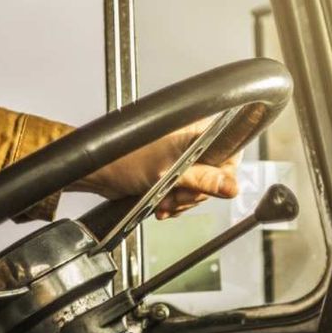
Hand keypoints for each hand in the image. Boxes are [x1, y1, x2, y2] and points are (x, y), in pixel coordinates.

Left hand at [74, 117, 240, 219]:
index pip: (229, 151)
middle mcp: (192, 141)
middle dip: (195, 192)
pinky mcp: (172, 171)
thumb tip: (231, 186)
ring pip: (199, 187)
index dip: (223, 174)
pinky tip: (163, 203)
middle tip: (178, 194)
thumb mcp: (170, 171)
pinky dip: (175, 201)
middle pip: (215, 175)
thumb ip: (203, 179)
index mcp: (196, 129)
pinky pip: (185, 192)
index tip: (211, 187)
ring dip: (182, 200)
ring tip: (165, 200)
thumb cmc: (124, 159)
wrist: (100, 173)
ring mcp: (182, 157)